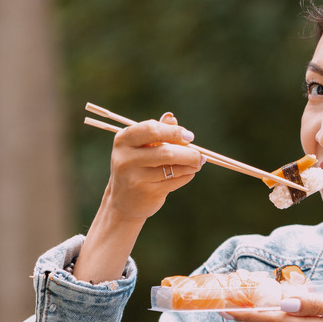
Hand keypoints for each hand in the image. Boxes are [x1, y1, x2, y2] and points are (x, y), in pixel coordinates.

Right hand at [73, 112, 204, 282]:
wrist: (122, 205)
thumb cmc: (136, 169)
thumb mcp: (143, 148)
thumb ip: (157, 132)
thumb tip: (172, 116)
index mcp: (123, 140)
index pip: (150, 128)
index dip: (172, 131)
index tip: (188, 135)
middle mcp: (125, 158)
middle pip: (165, 150)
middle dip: (188, 151)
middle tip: (200, 154)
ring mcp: (134, 178)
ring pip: (173, 166)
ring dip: (191, 165)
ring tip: (195, 164)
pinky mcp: (146, 194)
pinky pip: (175, 181)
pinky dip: (186, 178)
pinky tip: (187, 176)